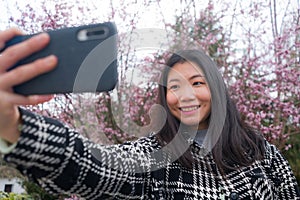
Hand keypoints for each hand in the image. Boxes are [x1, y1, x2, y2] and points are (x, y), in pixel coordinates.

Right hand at [0, 28, 56, 142]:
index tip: (21, 31)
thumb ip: (14, 59)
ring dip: (37, 67)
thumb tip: (39, 48)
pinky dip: (38, 96)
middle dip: (29, 45)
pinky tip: (50, 93)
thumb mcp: (4, 70)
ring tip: (54, 60)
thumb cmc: (4, 84)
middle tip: (46, 38)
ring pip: (19, 74)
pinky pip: (24, 98)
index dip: (8, 34)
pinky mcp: (4, 102)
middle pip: (11, 55)